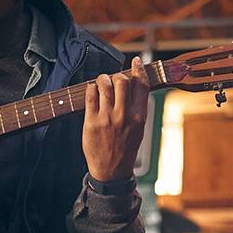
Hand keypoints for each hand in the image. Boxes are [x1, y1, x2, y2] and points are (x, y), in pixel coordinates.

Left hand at [83, 58, 149, 183]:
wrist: (111, 171)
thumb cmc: (125, 148)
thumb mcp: (139, 129)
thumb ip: (137, 108)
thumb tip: (134, 84)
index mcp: (139, 117)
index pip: (142, 86)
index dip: (139, 70)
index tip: (136, 61)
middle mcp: (124, 116)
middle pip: (122, 81)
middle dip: (117, 76)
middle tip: (114, 79)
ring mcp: (107, 118)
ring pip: (105, 85)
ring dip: (103, 79)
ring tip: (102, 82)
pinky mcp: (91, 122)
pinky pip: (90, 95)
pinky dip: (92, 88)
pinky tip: (93, 91)